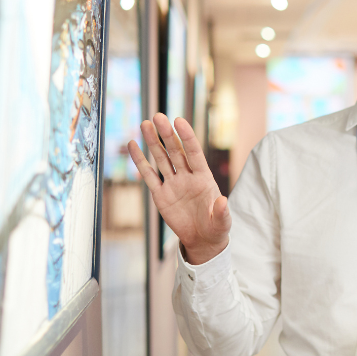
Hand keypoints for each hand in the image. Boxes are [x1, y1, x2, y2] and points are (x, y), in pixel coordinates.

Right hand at [128, 114, 229, 264]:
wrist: (202, 239)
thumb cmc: (216, 227)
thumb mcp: (222, 222)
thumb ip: (221, 212)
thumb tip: (223, 202)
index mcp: (204, 178)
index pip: (194, 153)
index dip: (187, 137)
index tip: (178, 121)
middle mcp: (187, 176)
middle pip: (175, 151)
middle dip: (166, 134)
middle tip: (158, 116)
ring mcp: (173, 184)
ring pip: (161, 159)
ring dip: (153, 142)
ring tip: (145, 123)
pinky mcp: (160, 195)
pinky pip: (149, 175)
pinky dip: (140, 161)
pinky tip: (133, 145)